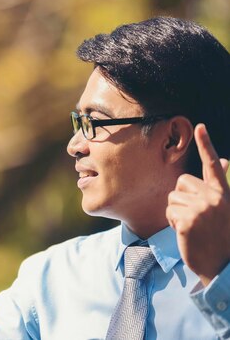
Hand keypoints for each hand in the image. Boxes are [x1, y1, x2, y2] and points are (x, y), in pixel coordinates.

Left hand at [167, 124, 229, 285]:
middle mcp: (214, 198)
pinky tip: (187, 234)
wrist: (224, 266)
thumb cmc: (221, 238)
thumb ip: (217, 189)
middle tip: (195, 217)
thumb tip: (222, 161)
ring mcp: (202, 209)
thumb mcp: (224, 210)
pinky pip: (169, 212)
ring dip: (176, 213)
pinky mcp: (188, 220)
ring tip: (193, 227)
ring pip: (172, 198)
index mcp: (224, 194)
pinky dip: (173, 223)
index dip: (206, 145)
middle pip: (181, 182)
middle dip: (182, 197)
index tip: (199, 127)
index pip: (213, 165)